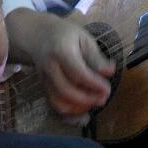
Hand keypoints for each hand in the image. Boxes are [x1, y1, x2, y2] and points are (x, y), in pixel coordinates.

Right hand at [14, 11, 113, 125]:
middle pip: (66, 91)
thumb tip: (110, 71)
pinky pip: (54, 105)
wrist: (38, 36)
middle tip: (103, 98)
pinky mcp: (43, 88)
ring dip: (78, 109)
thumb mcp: (83, 38)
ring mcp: (44, 79)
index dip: (94, 84)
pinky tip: (82, 112)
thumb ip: (95, 57)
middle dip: (87, 99)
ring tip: (94, 103)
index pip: (78, 73)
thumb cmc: (65, 35)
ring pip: (58, 102)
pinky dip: (69, 113)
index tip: (107, 88)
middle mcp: (49, 67)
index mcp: (61, 51)